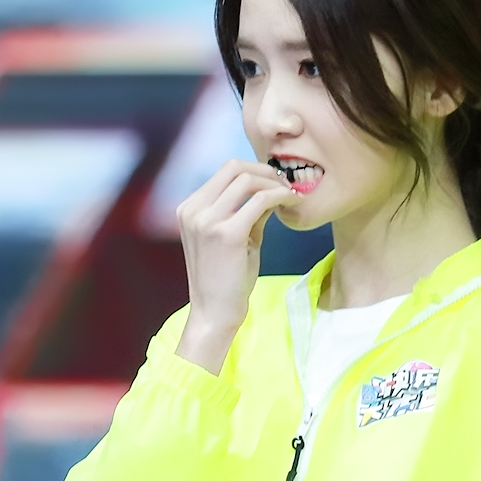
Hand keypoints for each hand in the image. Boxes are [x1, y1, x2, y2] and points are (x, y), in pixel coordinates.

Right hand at [174, 159, 300, 373]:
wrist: (215, 313)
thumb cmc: (226, 279)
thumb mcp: (235, 238)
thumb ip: (248, 211)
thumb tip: (272, 189)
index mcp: (189, 208)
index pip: (224, 171)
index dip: (254, 170)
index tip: (275, 182)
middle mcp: (193, 210)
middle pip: (234, 167)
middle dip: (265, 170)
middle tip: (286, 185)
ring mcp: (207, 220)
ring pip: (247, 179)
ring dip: (274, 183)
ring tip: (290, 196)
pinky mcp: (227, 233)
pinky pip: (260, 200)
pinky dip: (279, 197)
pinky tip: (291, 204)